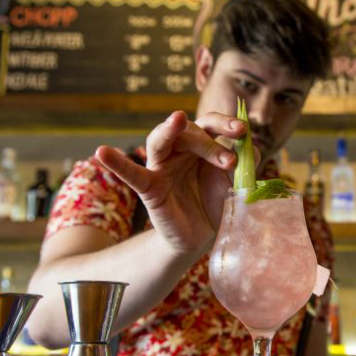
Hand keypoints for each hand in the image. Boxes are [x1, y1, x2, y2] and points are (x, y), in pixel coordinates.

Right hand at [96, 111, 254, 257]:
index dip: (226, 124)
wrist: (201, 236)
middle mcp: (180, 150)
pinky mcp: (149, 187)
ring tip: (177, 119)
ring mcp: (162, 167)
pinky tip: (102, 152)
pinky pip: (132, 174)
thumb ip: (245, 163)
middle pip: (190, 132)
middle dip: (210, 143)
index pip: (210, 124)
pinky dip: (117, 163)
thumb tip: (253, 146)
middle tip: (228, 161)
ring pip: (161, 141)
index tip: (242, 131)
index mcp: (202, 145)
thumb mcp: (235, 182)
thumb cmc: (215, 202)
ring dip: (171, 131)